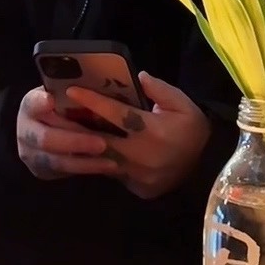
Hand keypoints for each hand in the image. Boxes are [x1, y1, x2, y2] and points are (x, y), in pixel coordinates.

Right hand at [15, 85, 121, 180]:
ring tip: (112, 160)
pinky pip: (65, 172)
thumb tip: (130, 80)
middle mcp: (26, 128)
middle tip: (102, 142)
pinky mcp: (41, 169)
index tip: (52, 100)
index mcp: (32, 103)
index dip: (40, 103)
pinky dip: (86, 169)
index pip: (32, 102)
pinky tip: (107, 166)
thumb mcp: (66, 92)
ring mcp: (30, 152)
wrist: (43, 128)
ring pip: (57, 160)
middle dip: (75, 141)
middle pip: (46, 138)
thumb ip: (83, 88)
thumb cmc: (64, 105)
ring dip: (85, 161)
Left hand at [64, 73, 211, 199]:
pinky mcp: (135, 187)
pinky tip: (83, 147)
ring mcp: (137, 176)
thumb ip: (159, 89)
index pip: (117, 114)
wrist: (207, 168)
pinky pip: (110, 172)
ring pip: (101, 159)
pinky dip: (96, 159)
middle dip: (77, 125)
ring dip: (82, 144)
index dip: (93, 101)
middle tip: (57, 111)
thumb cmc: (193, 130)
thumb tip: (138, 76)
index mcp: (154, 131)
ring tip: (63, 128)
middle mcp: (142, 156)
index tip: (71, 90)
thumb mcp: (183, 103)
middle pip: (101, 139)